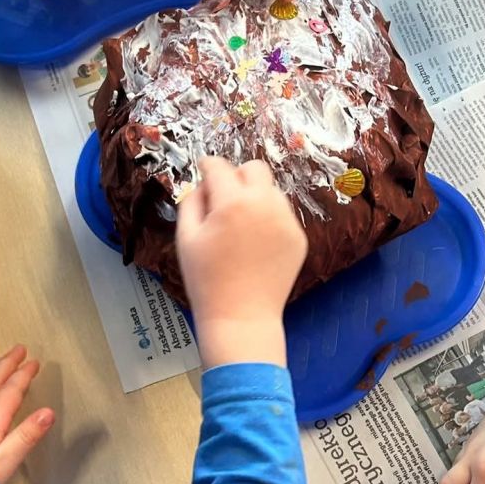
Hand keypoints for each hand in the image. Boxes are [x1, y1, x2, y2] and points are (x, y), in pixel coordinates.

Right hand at [176, 157, 306, 368]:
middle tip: (224, 198)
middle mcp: (264, 205)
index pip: (220, 167)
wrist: (241, 317)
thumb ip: (192, 201)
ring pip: (271, 191)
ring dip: (254, 197)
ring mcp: (286, 221)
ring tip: (239, 226)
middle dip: (237, 176)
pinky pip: (283, 215)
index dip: (207, 166)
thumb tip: (202, 184)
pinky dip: (268, 219)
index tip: (204, 170)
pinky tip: (255, 244)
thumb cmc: (206, 281)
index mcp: (233, 202)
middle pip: (255, 168)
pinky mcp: (298, 238)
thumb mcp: (186, 238)